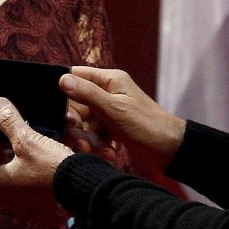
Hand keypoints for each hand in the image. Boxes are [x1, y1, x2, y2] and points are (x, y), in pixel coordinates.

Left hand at [0, 97, 72, 225]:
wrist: (83, 189)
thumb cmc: (51, 166)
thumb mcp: (28, 139)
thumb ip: (9, 121)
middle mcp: (7, 202)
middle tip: (2, 149)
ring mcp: (25, 210)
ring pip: (10, 193)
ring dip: (13, 177)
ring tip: (23, 157)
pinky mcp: (42, 213)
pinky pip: (29, 199)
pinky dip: (30, 186)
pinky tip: (39, 172)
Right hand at [60, 66, 185, 173]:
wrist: (170, 151)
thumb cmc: (147, 125)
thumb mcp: (114, 109)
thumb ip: (88, 94)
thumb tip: (62, 80)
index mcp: (109, 80)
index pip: (76, 75)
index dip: (64, 91)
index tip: (59, 111)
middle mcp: (107, 92)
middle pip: (76, 103)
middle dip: (75, 124)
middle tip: (79, 140)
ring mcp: (108, 110)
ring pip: (83, 122)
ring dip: (86, 138)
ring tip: (97, 150)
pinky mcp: (111, 127)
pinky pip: (92, 133)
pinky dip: (97, 144)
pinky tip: (108, 152)